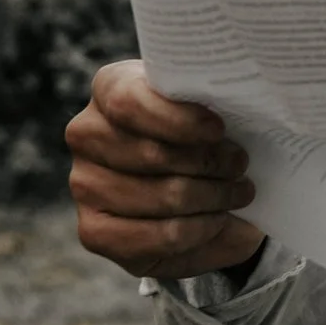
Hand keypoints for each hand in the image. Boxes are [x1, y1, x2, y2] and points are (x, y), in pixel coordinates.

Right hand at [67, 61, 265, 280]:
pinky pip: (155, 236)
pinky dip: (198, 230)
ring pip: (161, 197)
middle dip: (209, 164)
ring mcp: (84, 184)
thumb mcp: (209, 111)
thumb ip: (213, 106)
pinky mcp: (93, 231)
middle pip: (151, 154)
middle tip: (241, 165)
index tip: (219, 129)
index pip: (129, 101)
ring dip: (212, 198)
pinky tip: (217, 220)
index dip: (176, 118)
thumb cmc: (203, 136)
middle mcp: (87, 133)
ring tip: (239, 192)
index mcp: (110, 88)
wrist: (198, 185)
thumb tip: (241, 113)